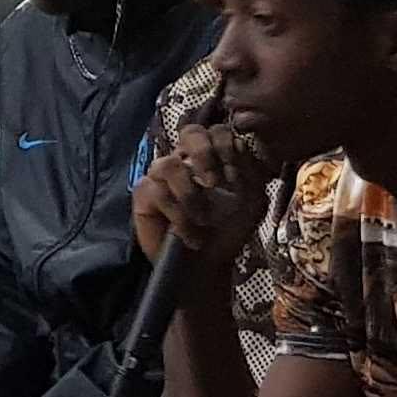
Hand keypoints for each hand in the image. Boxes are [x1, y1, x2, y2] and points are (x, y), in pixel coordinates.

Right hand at [130, 125, 268, 283]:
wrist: (208, 264)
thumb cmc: (228, 230)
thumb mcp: (253, 201)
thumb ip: (252, 173)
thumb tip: (238, 153)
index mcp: (214, 156)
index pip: (217, 131)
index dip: (227, 147)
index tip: (235, 177)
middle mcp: (186, 160)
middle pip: (191, 132)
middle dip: (205, 155)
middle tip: (215, 183)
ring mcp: (161, 175)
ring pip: (169, 164)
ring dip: (190, 194)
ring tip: (203, 218)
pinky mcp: (143, 195)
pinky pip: (157, 192)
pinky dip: (179, 216)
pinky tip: (190, 234)